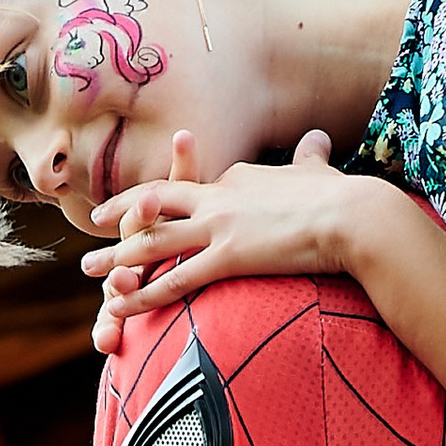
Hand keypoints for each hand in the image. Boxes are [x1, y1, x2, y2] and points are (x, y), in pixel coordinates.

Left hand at [86, 131, 361, 349]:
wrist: (356, 216)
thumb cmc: (345, 199)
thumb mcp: (319, 170)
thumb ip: (311, 158)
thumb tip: (318, 138)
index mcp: (237, 177)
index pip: (194, 188)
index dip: (170, 199)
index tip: (154, 206)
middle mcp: (220, 196)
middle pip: (158, 202)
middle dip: (124, 211)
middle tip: (97, 221)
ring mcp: (220, 226)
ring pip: (154, 241)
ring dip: (118, 255)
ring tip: (88, 268)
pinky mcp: (229, 257)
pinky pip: (175, 279)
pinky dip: (143, 294)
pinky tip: (120, 306)